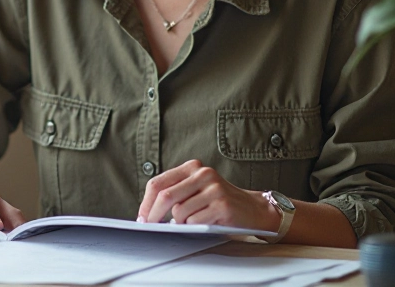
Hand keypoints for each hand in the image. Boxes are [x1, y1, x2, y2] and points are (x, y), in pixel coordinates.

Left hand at [137, 159, 279, 230]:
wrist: (252, 209)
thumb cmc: (218, 202)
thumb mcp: (196, 190)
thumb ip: (176, 194)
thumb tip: (147, 213)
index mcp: (192, 167)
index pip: (158, 183)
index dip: (146, 202)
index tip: (142, 217)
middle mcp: (203, 174)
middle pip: (165, 196)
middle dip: (154, 215)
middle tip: (151, 227)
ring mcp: (213, 188)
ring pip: (179, 212)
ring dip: (179, 224)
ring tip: (191, 223)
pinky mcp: (222, 204)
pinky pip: (195, 222)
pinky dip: (194, 228)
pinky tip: (204, 224)